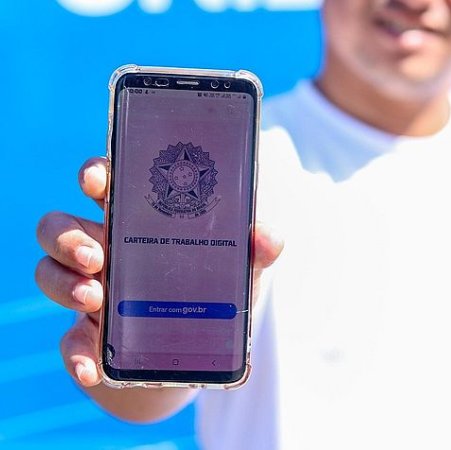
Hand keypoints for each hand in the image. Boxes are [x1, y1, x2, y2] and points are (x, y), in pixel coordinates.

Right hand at [35, 157, 283, 387]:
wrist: (191, 362)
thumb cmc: (211, 302)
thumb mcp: (239, 275)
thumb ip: (255, 253)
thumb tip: (268, 237)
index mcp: (138, 227)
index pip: (105, 188)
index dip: (95, 175)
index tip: (97, 179)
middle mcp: (106, 253)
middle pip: (60, 227)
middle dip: (67, 236)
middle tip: (97, 257)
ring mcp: (90, 294)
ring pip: (48, 274)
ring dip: (63, 285)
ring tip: (96, 299)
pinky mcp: (86, 338)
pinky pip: (67, 342)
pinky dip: (75, 354)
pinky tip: (92, 365)